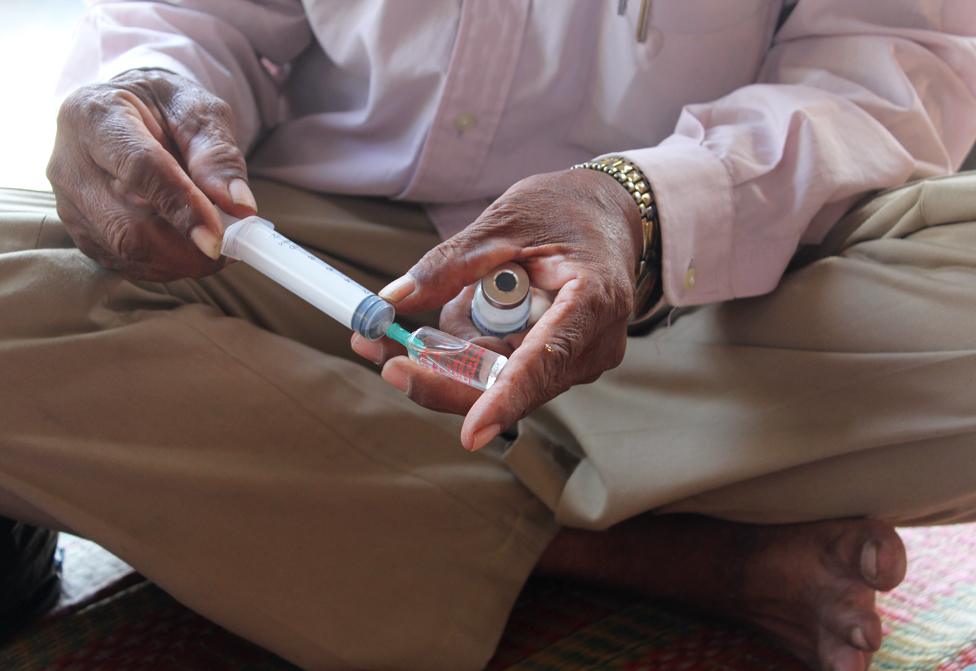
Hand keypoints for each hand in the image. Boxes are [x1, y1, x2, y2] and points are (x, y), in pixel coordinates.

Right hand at [47, 69, 256, 280]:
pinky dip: (167, 265)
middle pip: (126, 224)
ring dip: (181, 260)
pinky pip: (125, 263)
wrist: (131, 113)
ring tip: (217, 244)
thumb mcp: (200, 112)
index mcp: (95, 115)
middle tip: (231, 247)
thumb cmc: (165, 108)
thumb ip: (219, 155)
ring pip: (125, 251)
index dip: (182, 207)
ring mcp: (69, 203)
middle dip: (186, 247)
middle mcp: (70, 162)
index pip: (139, 169)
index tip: (219, 236)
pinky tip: (190, 249)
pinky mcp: (80, 233)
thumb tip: (239, 206)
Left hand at [351, 168, 641, 450]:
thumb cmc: (564, 210)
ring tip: (429, 309)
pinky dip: (468, 352)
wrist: (607, 215)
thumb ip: (449, 264)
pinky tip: (460, 312)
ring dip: (451, 357)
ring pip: (499, 383)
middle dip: (443, 374)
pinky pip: (501, 373)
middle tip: (377, 351)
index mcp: (594, 300)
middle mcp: (593, 344)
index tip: (471, 432)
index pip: (547, 359)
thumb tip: (393, 299)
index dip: (506, 398)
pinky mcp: (558, 365)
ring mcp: (577, 360)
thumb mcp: (504, 222)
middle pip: (511, 384)